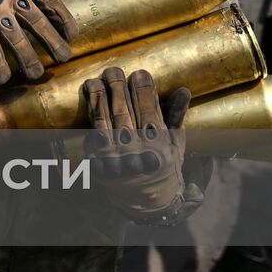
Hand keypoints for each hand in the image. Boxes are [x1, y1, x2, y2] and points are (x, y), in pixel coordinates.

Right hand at [0, 0, 78, 83]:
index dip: (63, 18)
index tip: (71, 35)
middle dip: (52, 42)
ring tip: (36, 74)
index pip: (49, 0)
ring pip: (16, 38)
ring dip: (27, 58)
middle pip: (37, 22)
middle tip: (63, 58)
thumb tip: (51, 20)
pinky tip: (3, 77)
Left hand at [83, 67, 189, 216]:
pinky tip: (89, 98)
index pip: (148, 111)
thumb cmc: (164, 167)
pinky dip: (91, 113)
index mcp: (158, 147)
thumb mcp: (176, 144)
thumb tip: (183, 90)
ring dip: (99, 97)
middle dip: (117, 87)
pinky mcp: (98, 161)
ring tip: (96, 79)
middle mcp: (135, 151)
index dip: (143, 90)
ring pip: (104, 120)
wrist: (146, 202)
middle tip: (114, 69)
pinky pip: (93, 132)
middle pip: (123, 112)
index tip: (140, 73)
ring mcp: (114, 157)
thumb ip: (176, 116)